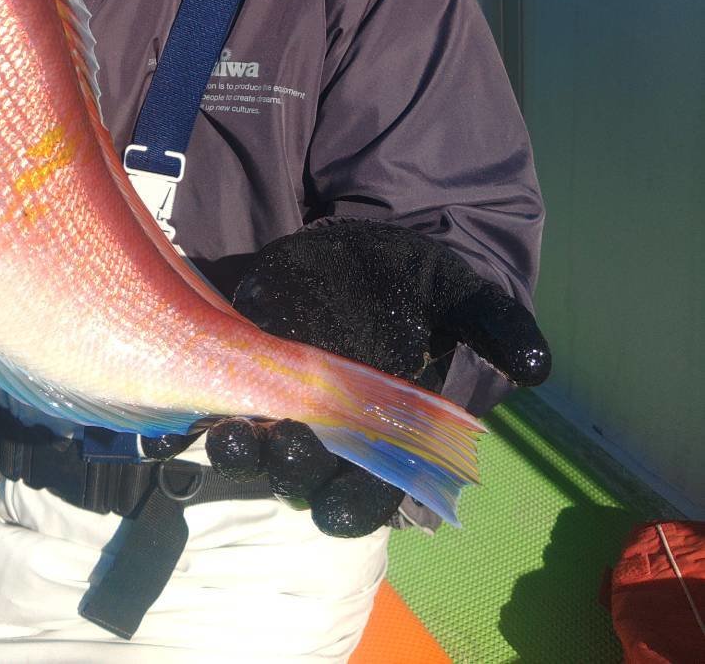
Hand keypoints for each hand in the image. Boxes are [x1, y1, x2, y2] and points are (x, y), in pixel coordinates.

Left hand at [152, 221, 549, 535]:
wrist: (371, 242)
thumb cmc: (423, 284)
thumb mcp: (463, 294)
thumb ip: (497, 326)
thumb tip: (538, 364)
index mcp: (385, 433)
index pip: (368, 496)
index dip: (352, 506)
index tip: (336, 505)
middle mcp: (330, 429)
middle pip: (304, 477)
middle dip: (291, 470)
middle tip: (284, 447)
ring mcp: (284, 397)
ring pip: (258, 449)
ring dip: (243, 450)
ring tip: (234, 435)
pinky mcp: (248, 358)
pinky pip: (226, 397)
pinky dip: (216, 404)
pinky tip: (208, 399)